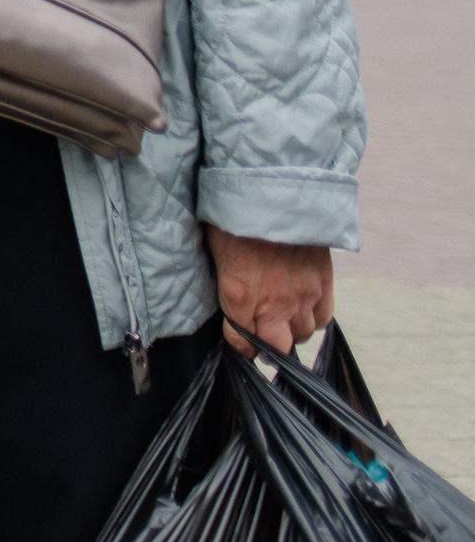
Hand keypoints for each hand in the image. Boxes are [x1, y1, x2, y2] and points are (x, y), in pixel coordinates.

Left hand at [206, 224, 334, 354]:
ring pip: (303, 334)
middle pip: (277, 348)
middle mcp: (273, 303)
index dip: (239, 344)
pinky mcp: (324, 284)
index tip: (239, 339)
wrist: (274, 193)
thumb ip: (225, 280)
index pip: (240, 341)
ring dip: (291, 329)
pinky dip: (313, 316)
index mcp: (238, 296)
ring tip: (283, 316)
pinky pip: (323, 317)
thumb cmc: (235, 217)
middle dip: (267, 346)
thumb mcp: (216, 250)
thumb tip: (228, 293)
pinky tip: (304, 306)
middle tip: (263, 335)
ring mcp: (303, 296)